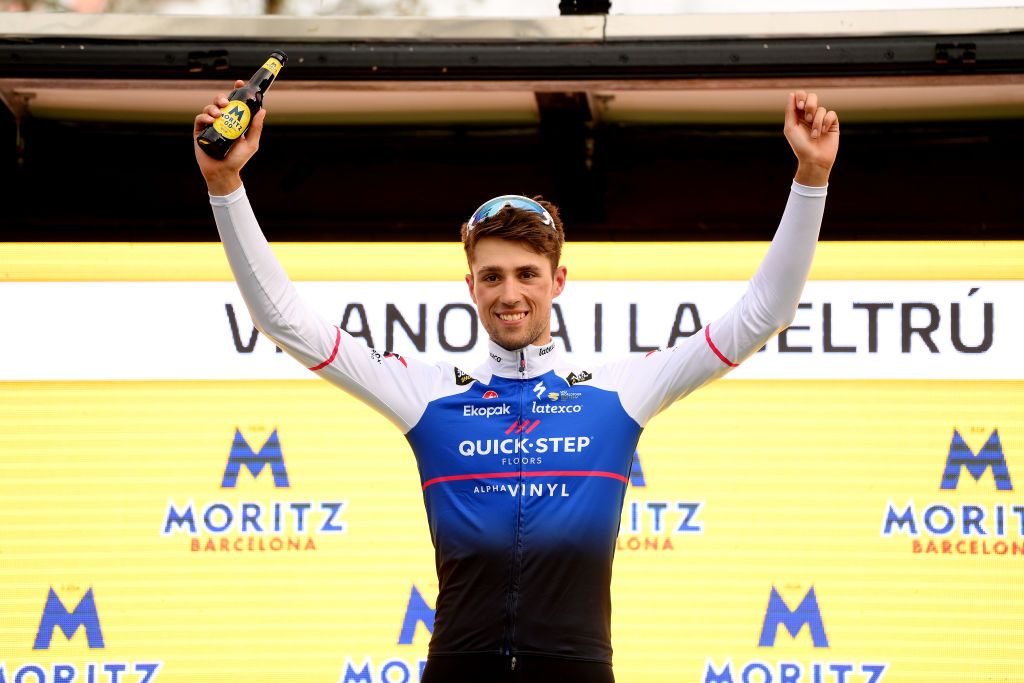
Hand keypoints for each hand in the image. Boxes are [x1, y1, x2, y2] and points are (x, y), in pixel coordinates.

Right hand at [193, 79, 265, 194]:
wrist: (223, 172)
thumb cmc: (238, 160)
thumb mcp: (251, 143)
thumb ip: (255, 127)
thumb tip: (263, 110)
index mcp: (234, 121)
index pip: (234, 102)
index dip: (236, 91)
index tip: (239, 83)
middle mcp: (222, 121)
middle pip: (220, 102)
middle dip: (221, 97)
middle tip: (226, 101)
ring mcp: (210, 125)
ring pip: (209, 108)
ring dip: (213, 107)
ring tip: (218, 115)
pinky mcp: (200, 132)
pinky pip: (200, 118)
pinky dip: (204, 116)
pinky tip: (210, 120)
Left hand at [784, 90, 838, 186]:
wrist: (814, 159)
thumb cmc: (800, 146)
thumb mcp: (790, 128)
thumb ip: (790, 111)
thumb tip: (792, 94)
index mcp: (798, 115)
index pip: (800, 96)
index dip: (801, 97)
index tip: (800, 107)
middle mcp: (810, 115)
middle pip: (812, 97)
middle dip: (810, 105)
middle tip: (807, 117)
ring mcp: (822, 119)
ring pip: (821, 109)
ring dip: (816, 122)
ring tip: (814, 135)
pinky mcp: (832, 124)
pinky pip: (831, 114)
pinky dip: (826, 122)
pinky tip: (823, 132)